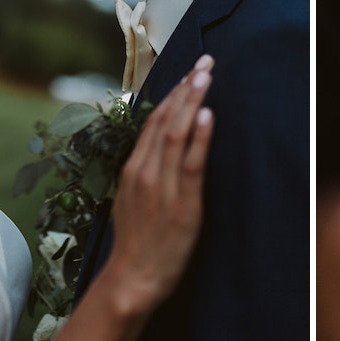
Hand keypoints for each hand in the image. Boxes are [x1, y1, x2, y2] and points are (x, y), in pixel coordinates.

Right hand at [99, 55, 214, 312]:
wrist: (132, 279)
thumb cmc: (137, 241)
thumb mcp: (132, 199)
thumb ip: (145, 171)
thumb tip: (159, 146)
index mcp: (133, 169)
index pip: (153, 121)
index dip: (173, 94)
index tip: (189, 72)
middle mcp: (144, 172)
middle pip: (166, 120)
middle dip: (186, 87)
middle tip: (204, 62)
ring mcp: (162, 188)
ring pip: (177, 135)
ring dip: (193, 101)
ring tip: (207, 76)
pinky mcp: (182, 205)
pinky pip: (191, 165)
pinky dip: (199, 137)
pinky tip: (207, 115)